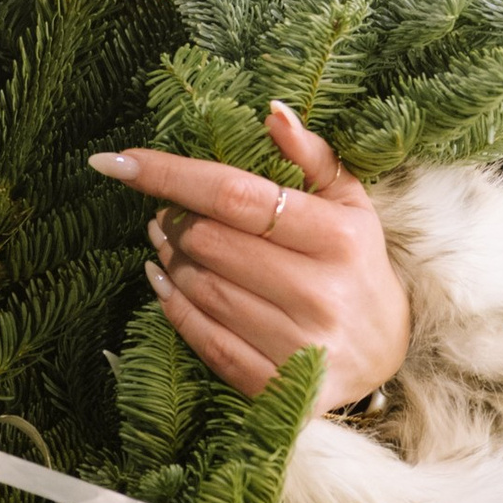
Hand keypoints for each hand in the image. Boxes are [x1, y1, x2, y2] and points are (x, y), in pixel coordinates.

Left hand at [90, 102, 411, 413]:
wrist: (386, 355)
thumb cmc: (356, 263)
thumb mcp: (349, 204)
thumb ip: (312, 155)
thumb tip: (272, 112)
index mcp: (339, 239)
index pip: (235, 195)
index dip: (170, 174)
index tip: (117, 160)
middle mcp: (321, 294)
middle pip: (210, 243)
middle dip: (172, 220)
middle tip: (163, 212)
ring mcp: (300, 347)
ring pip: (202, 290)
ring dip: (168, 260)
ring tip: (164, 241)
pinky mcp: (280, 389)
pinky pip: (206, 340)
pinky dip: (173, 307)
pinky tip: (162, 282)